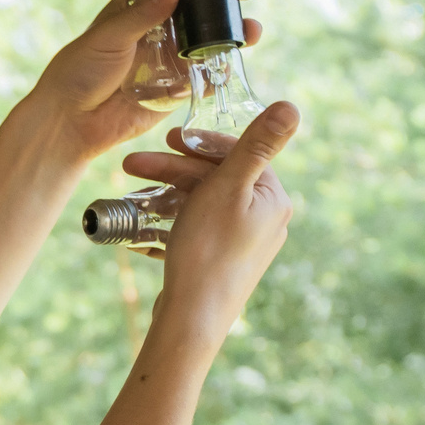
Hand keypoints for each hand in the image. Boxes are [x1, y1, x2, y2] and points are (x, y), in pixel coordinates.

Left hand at [20, 0, 263, 162]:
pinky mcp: (173, 91)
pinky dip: (218, 76)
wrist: (70, 122)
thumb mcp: (109, 36)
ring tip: (250, 33)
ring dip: (230, 36)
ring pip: (207, 43)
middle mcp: (157, 31)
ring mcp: (167, 61)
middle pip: (200, 10)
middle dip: (226, 2)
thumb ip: (143, 13)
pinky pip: (202, 80)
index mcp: (138, 8)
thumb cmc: (78, 72)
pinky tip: (230, 71)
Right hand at [121, 102, 298, 339]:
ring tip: (132, 193)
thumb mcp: (228, 188)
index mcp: (274, 198)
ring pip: (205, 201)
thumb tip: (292, 107)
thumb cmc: (208, 251)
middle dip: (173, 169)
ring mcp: (246, 242)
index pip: (238, 153)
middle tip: (132, 165)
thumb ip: (256, 145)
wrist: (193, 318)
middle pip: (218, 178)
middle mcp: (267, 219)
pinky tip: (147, 222)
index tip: (166, 139)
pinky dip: (174, 217)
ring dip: (168, 192)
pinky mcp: (225, 261)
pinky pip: (200, 226)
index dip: (199, 144)